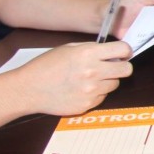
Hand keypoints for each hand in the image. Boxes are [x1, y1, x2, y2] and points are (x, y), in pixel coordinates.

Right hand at [9, 41, 132, 116]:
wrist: (27, 89)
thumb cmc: (46, 66)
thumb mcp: (69, 49)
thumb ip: (92, 49)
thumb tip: (111, 53)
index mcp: (88, 54)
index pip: (123, 49)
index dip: (125, 51)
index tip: (122, 53)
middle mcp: (93, 72)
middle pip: (126, 70)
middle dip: (122, 67)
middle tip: (112, 67)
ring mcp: (91, 91)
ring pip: (115, 84)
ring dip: (107, 81)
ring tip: (89, 79)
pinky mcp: (87, 105)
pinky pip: (102, 97)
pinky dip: (96, 93)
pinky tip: (81, 89)